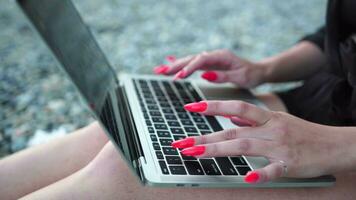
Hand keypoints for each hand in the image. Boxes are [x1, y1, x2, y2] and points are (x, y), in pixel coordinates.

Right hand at [153, 49, 266, 87]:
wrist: (258, 71)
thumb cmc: (251, 74)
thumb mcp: (240, 77)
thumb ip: (223, 76)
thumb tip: (206, 75)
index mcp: (222, 56)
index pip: (202, 60)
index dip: (190, 68)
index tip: (180, 76)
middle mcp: (214, 56)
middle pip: (192, 59)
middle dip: (176, 65)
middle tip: (162, 72)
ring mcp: (211, 60)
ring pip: (190, 61)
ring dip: (175, 66)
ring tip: (159, 71)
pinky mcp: (209, 65)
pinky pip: (192, 64)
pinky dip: (181, 64)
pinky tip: (169, 62)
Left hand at [171, 100, 345, 183]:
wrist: (335, 144)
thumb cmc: (303, 133)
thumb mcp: (278, 120)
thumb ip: (253, 119)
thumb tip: (231, 119)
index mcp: (268, 118)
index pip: (236, 108)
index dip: (213, 107)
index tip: (191, 107)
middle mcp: (271, 130)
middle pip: (233, 132)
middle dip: (205, 137)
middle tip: (182, 143)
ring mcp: (280, 147)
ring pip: (245, 146)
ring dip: (218, 150)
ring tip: (195, 153)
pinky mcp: (291, 164)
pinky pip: (273, 170)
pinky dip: (259, 173)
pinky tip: (245, 178)